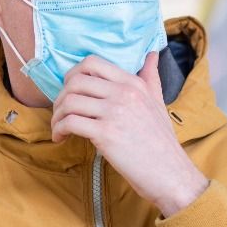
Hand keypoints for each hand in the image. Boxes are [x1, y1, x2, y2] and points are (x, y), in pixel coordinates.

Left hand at [50, 52, 208, 216]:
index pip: (92, 63)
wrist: (170, 173)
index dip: (73, 75)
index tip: (70, 91)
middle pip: (75, 81)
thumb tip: (152, 54)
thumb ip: (151, 76)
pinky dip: (59, 130)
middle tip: (61, 112)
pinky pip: (70, 123)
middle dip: (60, 97)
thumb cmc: (161, 142)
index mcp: (134, 83)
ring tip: (59, 128)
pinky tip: (61, 138)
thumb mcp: (158, 102)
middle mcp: (124, 92)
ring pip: (69, 101)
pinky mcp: (106, 134)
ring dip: (57, 115)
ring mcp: (114, 112)